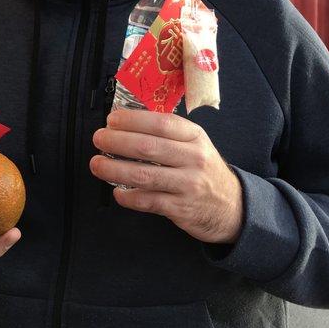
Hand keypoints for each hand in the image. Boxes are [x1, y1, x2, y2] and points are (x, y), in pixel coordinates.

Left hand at [90, 110, 242, 243]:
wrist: (231, 207)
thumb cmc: (204, 171)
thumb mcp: (195, 145)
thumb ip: (168, 134)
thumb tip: (126, 122)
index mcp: (195, 137)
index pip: (162, 123)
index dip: (133, 120)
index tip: (112, 119)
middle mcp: (194, 159)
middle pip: (148, 147)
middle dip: (117, 141)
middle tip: (99, 139)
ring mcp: (188, 185)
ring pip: (144, 175)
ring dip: (114, 168)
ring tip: (97, 163)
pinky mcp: (180, 208)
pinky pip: (147, 201)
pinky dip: (128, 196)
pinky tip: (117, 191)